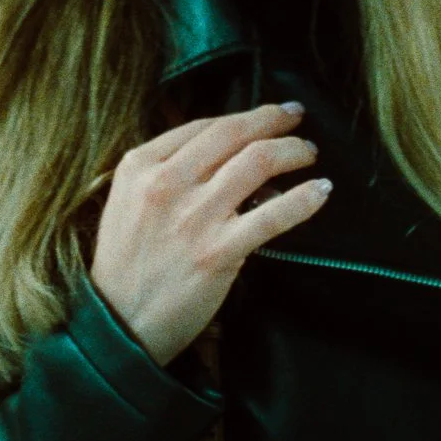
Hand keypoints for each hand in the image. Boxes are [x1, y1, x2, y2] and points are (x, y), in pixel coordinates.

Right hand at [89, 101, 329, 367]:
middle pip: (233, 133)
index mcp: (139, 165)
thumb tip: (227, 152)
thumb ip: (166, 171)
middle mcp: (165, 183)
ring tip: (308, 154)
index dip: (244, 115)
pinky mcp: (218, 252)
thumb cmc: (127, 265)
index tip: (269, 114)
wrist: (119, 325)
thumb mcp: (128, 202)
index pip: (203, 125)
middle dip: (273, 120)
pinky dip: (304, 199)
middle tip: (296, 118)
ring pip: (258, 161)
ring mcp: (193, 217)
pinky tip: (321, 191)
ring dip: (292, 151)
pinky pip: (273, 215)